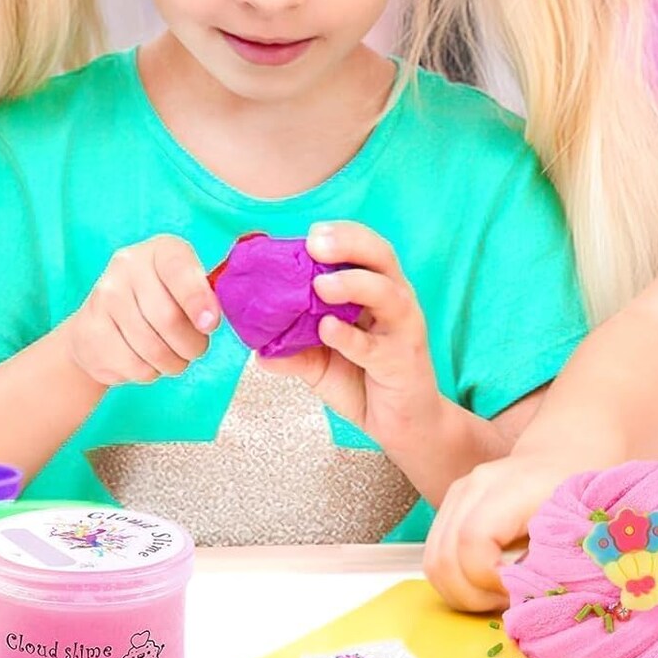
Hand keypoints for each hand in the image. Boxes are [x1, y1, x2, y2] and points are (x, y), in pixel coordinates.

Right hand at [65, 235, 217, 387]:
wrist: (102, 322)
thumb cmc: (162, 301)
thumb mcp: (187, 287)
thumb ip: (203, 296)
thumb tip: (210, 319)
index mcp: (161, 250)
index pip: (179, 271)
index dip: (197, 300)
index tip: (210, 324)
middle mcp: (127, 266)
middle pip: (168, 318)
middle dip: (192, 344)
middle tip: (196, 349)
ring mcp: (103, 296)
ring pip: (152, 347)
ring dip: (174, 362)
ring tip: (175, 357)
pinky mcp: (89, 330)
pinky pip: (133, 365)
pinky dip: (150, 372)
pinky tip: (148, 361)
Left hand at [257, 222, 445, 450]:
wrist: (403, 424)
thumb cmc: (365, 382)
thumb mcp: (320, 363)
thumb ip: (293, 350)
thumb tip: (254, 347)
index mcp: (378, 292)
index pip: (364, 250)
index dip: (340, 235)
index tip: (309, 233)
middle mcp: (396, 302)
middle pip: (382, 257)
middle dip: (350, 244)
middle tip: (315, 242)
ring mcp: (403, 330)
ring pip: (387, 294)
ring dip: (353, 283)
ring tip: (320, 284)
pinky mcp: (403, 362)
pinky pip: (376, 346)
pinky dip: (351, 336)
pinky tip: (328, 329)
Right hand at [424, 453, 581, 611]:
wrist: (562, 456)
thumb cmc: (580, 495)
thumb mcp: (583, 530)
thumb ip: (558, 565)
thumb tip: (532, 601)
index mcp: (514, 487)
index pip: (472, 541)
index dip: (488, 579)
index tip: (518, 592)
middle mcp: (476, 487)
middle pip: (444, 558)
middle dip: (473, 596)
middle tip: (509, 602)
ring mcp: (457, 496)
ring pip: (434, 563)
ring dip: (462, 593)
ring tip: (500, 594)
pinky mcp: (449, 508)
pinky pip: (436, 557)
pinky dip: (456, 582)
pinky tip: (488, 584)